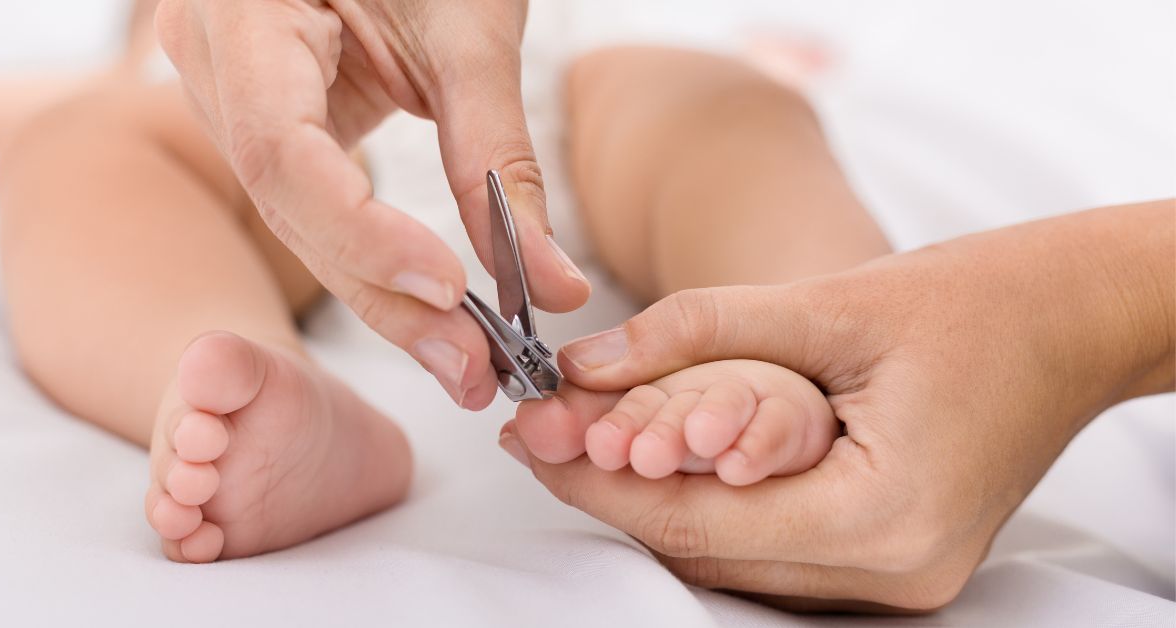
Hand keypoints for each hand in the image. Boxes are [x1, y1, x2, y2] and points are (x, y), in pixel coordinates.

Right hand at [155, 0, 589, 407]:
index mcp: (244, 9)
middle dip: (384, 295)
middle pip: (289, 203)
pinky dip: (375, 256)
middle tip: (470, 370)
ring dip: (382, 294)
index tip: (452, 291)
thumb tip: (553, 285)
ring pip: (299, 218)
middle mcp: (211, 55)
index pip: (281, 149)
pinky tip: (431, 306)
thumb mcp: (470, 30)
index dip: (364, 234)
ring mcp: (228, 88)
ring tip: (462, 360)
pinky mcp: (266, 116)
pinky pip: (312, 202)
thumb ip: (500, 158)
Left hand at [503, 202, 1173, 610]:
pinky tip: (666, 467)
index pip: (699, 520)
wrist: (1069, 320)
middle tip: (539, 439)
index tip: (530, 440)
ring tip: (585, 446)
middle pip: (710, 554)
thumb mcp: (824, 302)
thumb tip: (578, 364)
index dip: (600, 484)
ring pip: (737, 563)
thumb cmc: (970, 302)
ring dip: (660, 505)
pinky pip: (777, 554)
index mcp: (882, 513)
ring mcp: (901, 581)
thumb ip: (694, 331)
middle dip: (616, 494)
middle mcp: (894, 570)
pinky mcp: (899, 563)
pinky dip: (715, 514)